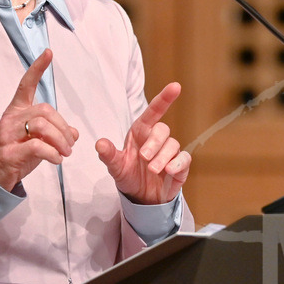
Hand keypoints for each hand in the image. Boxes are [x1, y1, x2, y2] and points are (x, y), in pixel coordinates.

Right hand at [0, 49, 78, 190]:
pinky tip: (57, 160)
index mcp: (16, 111)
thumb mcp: (35, 140)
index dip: (37, 68)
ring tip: (66, 152)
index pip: (26, 85)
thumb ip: (53, 132)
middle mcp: (10, 119)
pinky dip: (53, 154)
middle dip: (63, 127)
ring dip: (61, 141)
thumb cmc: (15, 154)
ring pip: (42, 127)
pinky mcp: (10, 153)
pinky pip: (38, 146)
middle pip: (45, 111)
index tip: (48, 53)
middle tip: (70, 143)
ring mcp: (8, 136)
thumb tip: (74, 132)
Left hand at [95, 82, 190, 204]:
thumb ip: (108, 155)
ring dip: (163, 157)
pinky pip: (184, 158)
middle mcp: (156, 139)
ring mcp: (169, 152)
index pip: (153, 111)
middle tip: (145, 158)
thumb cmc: (128, 174)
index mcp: (141, 132)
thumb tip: (99, 143)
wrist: (141, 197)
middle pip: (162, 130)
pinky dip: (178, 163)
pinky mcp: (179, 165)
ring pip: (173, 145)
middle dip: (155, 143)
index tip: (175, 86)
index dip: (164, 98)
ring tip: (153, 170)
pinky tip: (169, 170)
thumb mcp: (115, 166)